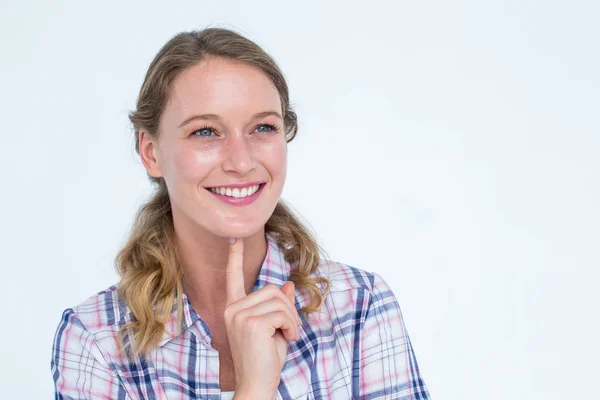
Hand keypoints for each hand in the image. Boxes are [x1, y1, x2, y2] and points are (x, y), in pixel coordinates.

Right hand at [224, 237, 300, 397]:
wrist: (257, 384)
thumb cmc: (265, 359)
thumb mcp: (275, 327)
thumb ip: (278, 305)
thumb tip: (287, 285)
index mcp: (234, 308)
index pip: (233, 278)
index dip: (235, 258)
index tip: (233, 238)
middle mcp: (233, 309)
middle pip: (272, 289)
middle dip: (288, 308)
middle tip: (289, 330)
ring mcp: (239, 315)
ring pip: (279, 300)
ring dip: (292, 318)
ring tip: (287, 335)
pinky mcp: (251, 322)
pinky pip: (283, 312)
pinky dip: (292, 325)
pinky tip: (288, 339)